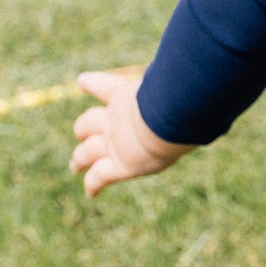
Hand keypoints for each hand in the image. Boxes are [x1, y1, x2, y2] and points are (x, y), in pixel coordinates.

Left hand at [69, 70, 191, 196]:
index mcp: (125, 96)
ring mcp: (112, 144)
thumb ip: (173, 82)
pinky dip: (93, 186)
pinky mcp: (118, 166)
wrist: (165, 119)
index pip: (105, 86)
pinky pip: (99, 178)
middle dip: (83, 130)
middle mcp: (114, 120)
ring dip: (79, 159)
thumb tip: (190, 73)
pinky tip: (91, 193)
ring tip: (75, 165)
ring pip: (86, 152)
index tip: (82, 81)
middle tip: (80, 135)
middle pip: (88, 123)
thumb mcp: (171, 83)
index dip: (92, 83)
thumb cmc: (175, 97)